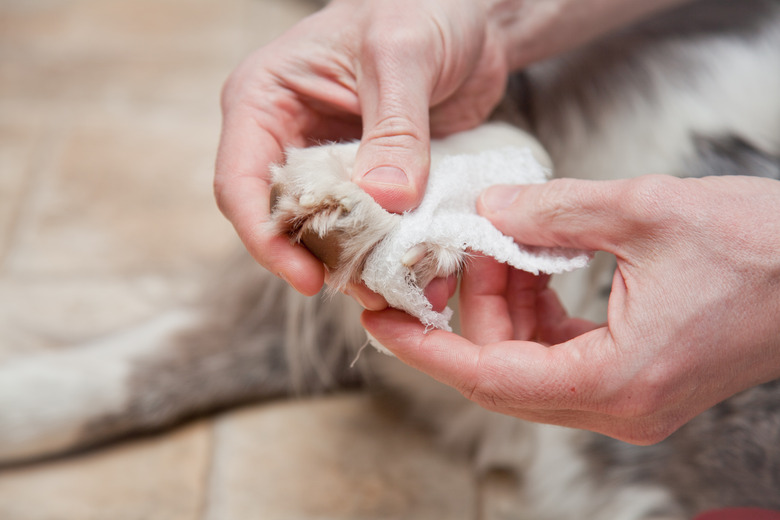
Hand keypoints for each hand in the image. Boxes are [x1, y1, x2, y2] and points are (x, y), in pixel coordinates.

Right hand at [214, 0, 508, 296]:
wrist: (468, 16)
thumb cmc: (422, 7)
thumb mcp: (404, 54)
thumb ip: (394, 128)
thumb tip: (385, 199)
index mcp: (266, 99)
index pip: (242, 181)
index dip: (266, 236)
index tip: (306, 276)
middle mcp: (288, 137)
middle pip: (282, 218)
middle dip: (318, 260)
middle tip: (367, 290)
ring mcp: (328, 163)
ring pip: (324, 232)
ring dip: (356, 265)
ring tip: (395, 289)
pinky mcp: (368, 180)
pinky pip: (365, 227)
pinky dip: (385, 252)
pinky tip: (412, 269)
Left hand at [362, 175, 779, 443]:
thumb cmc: (763, 249)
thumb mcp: (646, 210)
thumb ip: (555, 212)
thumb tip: (490, 213)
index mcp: (619, 381)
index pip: (492, 379)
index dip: (427, 350)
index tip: (381, 321)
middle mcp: (618, 405)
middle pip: (504, 370)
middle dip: (470, 308)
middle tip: (458, 248)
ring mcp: (626, 396)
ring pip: (528, 361)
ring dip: (503, 304)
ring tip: (502, 243)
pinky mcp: (634, 376)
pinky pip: (558, 351)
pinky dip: (534, 308)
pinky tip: (534, 261)